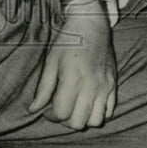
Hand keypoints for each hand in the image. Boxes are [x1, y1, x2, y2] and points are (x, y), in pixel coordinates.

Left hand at [28, 2, 116, 129]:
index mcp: (73, 79)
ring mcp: (105, 87)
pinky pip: (109, 112)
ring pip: (95, 121)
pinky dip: (98, 113)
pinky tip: (89, 103)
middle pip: (78, 122)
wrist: (91, 25)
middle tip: (60, 108)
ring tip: (74, 107)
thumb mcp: (51, 61)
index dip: (50, 115)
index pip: (61, 113)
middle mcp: (91, 86)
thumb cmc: (68, 41)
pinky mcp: (113, 85)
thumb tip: (33, 109)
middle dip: (65, 120)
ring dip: (83, 119)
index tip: (46, 108)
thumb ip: (43, 88)